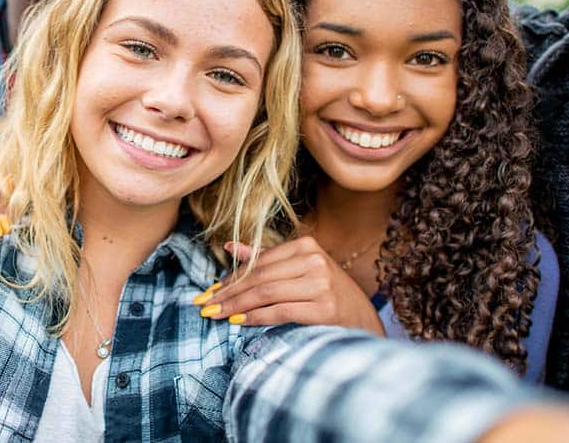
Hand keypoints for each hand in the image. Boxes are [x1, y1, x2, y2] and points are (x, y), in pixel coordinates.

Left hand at [194, 236, 383, 333]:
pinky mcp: (324, 308)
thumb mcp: (299, 270)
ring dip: (236, 305)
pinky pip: (279, 311)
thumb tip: (230, 246)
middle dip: (228, 293)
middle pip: (259, 277)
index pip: (259, 263)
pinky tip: (238, 322)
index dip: (231, 278)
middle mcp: (314, 261)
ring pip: (265, 293)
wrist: (363, 320)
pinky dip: (255, 317)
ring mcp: (320, 284)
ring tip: (216, 315)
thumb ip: (265, 260)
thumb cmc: (327, 294)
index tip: (209, 292)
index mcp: (306, 246)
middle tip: (205, 305)